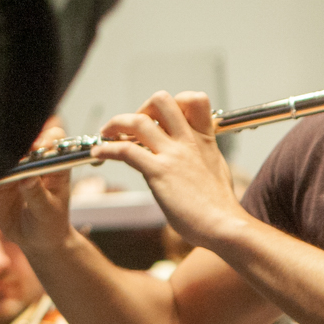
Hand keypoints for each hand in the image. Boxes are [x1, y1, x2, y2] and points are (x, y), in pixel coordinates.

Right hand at [0, 116, 74, 253]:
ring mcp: (16, 172)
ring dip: (3, 158)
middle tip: (17, 156)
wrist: (37, 241)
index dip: (47, 138)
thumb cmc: (50, 223)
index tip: (39, 148)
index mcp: (54, 163)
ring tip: (5, 170)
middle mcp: (34, 162)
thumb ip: (37, 195)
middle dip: (20, 144)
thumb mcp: (47, 211)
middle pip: (26, 141)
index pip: (54, 138)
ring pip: (6, 156)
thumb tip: (27, 178)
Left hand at [93, 91, 239, 249]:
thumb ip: (201, 152)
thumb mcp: (216, 166)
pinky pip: (126, 151)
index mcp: (203, 138)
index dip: (173, 103)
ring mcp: (172, 155)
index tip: (159, 118)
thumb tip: (188, 152)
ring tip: (106, 133)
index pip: (193, 98)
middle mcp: (187, 140)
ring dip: (116, 124)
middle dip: (141, 108)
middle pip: (161, 101)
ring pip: (138, 121)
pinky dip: (107, 149)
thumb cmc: (219, 205)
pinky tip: (100, 153)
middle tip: (131, 126)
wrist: (224, 225)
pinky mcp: (159, 172)